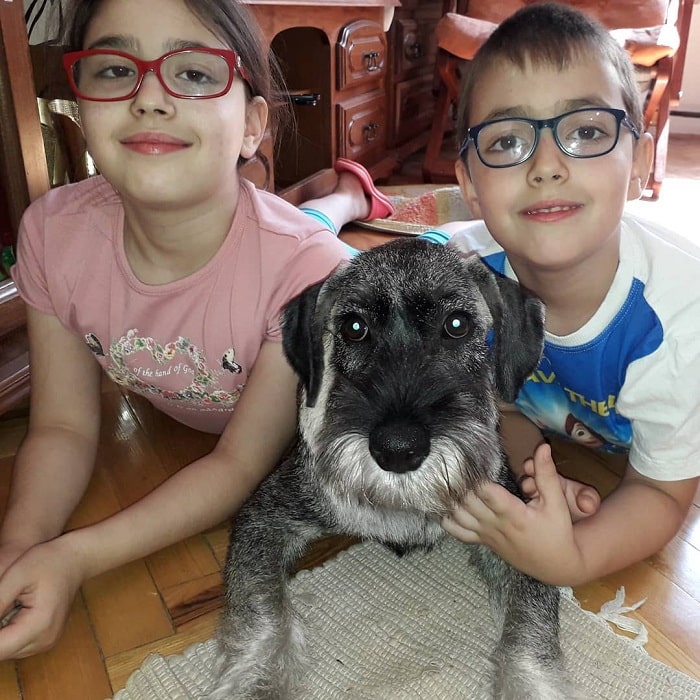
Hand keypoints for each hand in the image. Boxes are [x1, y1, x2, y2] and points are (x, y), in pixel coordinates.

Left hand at [0, 537, 84, 658]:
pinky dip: (9, 632)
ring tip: (12, 604)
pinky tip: (15, 610)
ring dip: (2, 633)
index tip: (1, 608)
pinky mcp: (45, 639)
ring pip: (8, 651)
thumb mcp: (15, 576)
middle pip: (2, 652)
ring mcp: (47, 642)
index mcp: (39, 625)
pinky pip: (17, 645)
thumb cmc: (47, 562)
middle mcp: (45, 640)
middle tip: (7, 602)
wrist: (75, 560)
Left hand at [442, 442, 586, 583]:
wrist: (555, 566)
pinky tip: (439, 505)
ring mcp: (486, 534)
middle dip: (457, 481)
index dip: (473, 475)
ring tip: (441, 478)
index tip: (466, 457)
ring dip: (448, 497)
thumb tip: (543, 448)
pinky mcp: (483, 541)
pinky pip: (458, 532)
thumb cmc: (557, 532)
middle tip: (449, 462)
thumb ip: (546, 475)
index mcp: (512, 514)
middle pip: (467, 500)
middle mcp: (494, 524)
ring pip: (458, 515)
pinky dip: (446, 519)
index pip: (485, 491)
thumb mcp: (557, 503)